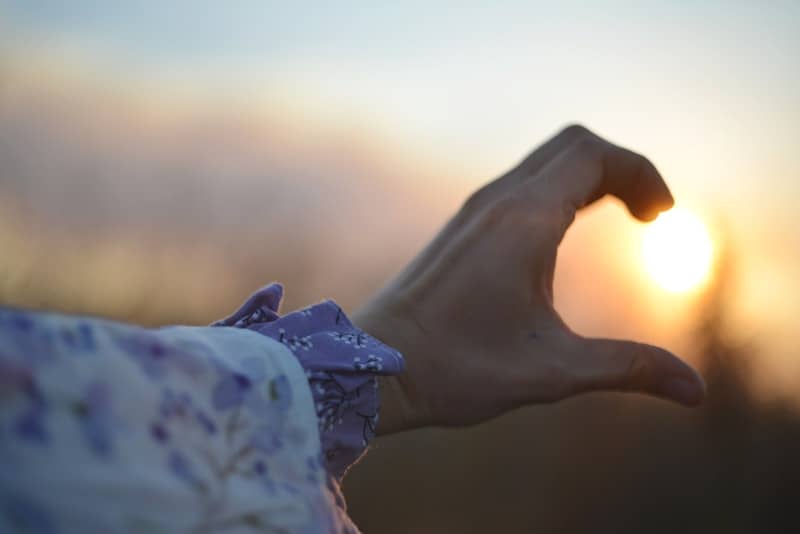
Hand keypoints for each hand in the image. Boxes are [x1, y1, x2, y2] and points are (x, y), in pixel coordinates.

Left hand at [352, 125, 705, 434]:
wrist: (373, 368)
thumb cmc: (455, 370)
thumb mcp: (551, 372)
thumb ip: (625, 369)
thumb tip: (694, 391)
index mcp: (523, 222)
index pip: (594, 155)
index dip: (641, 173)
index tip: (661, 218)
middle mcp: (496, 203)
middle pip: (572, 145)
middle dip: (621, 168)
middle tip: (647, 215)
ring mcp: (474, 212)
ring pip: (544, 162)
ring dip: (590, 177)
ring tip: (621, 218)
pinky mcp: (462, 228)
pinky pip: (522, 184)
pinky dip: (559, 190)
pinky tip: (564, 233)